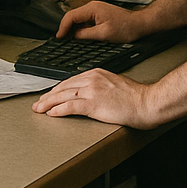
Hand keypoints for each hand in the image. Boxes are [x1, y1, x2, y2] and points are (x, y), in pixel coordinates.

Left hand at [32, 69, 163, 128]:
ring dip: (48, 103)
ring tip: (39, 109)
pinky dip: (59, 110)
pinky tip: (52, 114)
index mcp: (95, 73)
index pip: (70, 81)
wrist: (148, 102)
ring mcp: (92, 91)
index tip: (49, 95)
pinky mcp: (95, 104)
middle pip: (63, 87)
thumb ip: (100, 85)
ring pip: (63, 96)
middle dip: (48, 96)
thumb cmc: (136, 97)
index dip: (57, 89)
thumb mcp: (114, 84)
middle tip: (38, 103)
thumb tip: (90, 93)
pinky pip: (71, 107)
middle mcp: (91, 79)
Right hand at [56, 1, 143, 42]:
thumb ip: (86, 35)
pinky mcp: (99, 14)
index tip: (59, 36)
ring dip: (73, 28)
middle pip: (73, 16)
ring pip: (79, 18)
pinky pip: (86, 20)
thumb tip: (74, 36)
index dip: (63, 27)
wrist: (139, 24)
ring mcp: (96, 10)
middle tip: (62, 39)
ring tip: (70, 38)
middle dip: (66, 27)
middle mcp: (92, 7)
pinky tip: (81, 35)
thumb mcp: (104, 34)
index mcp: (91, 9)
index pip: (70, 16)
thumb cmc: (126, 28)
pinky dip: (81, 27)